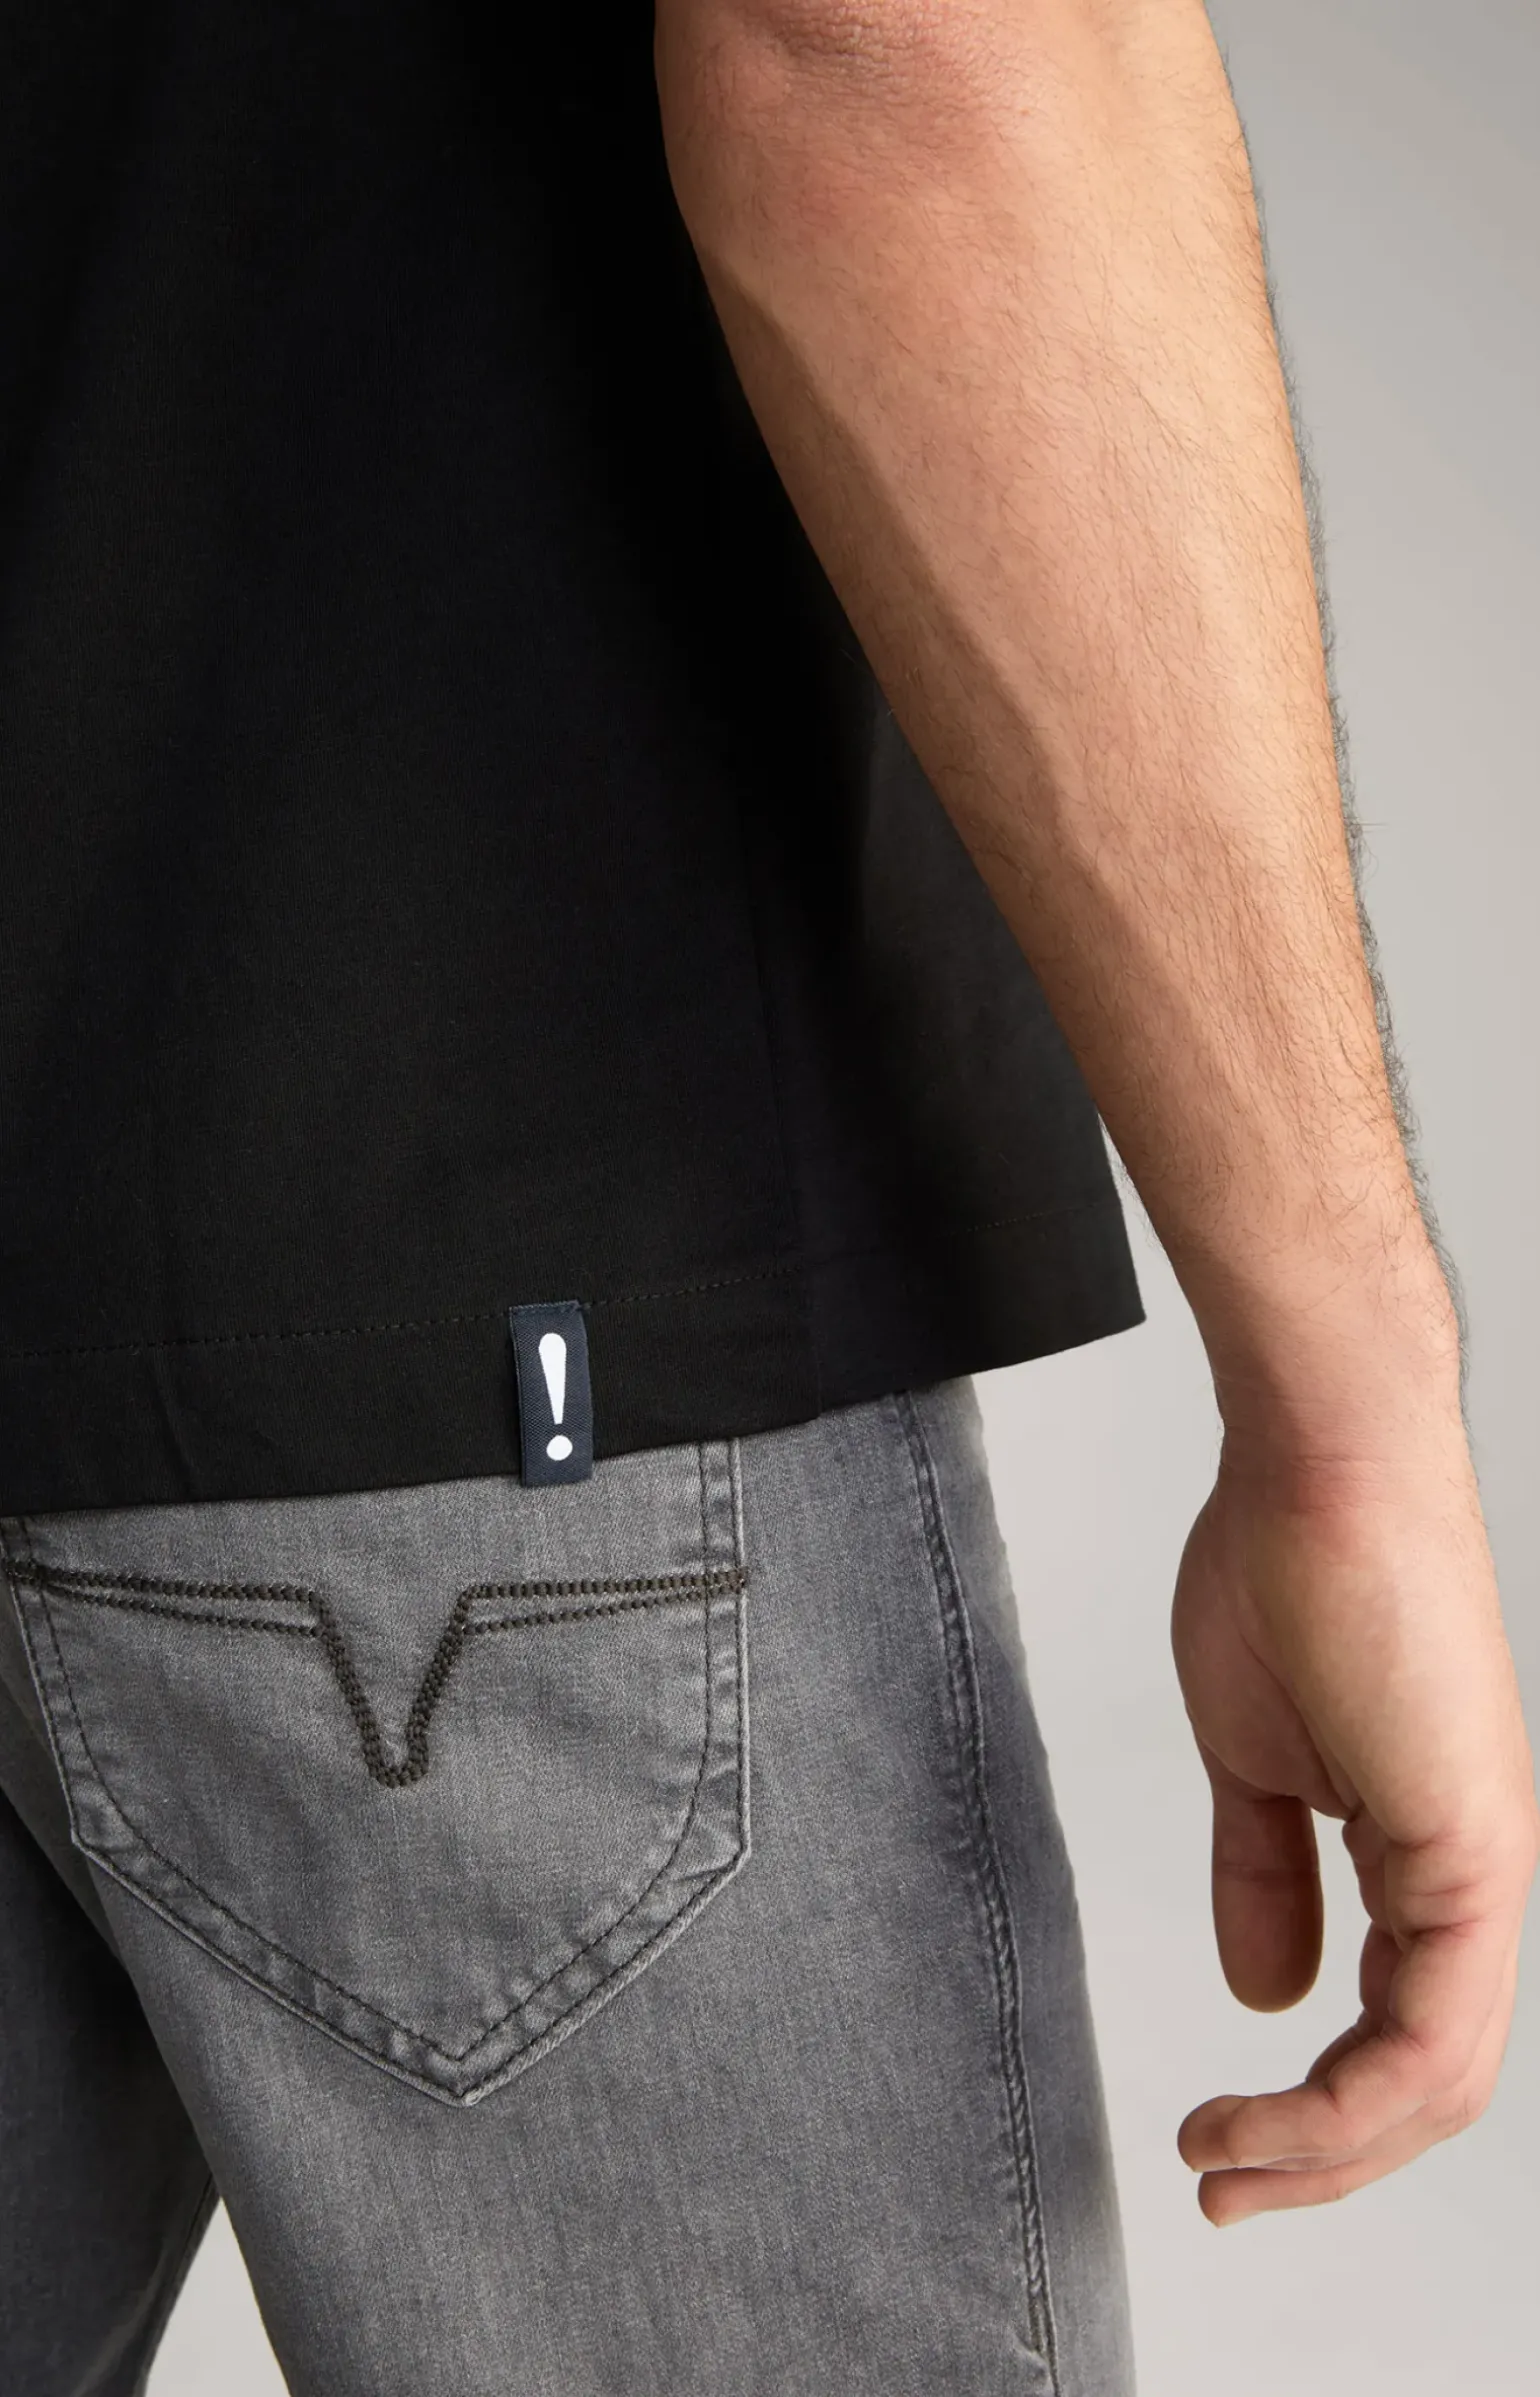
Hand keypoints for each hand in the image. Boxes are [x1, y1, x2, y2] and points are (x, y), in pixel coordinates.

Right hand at [1170, 1430, 1536, 2223]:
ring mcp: (1484, 1865)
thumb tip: (1267, 1992)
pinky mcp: (1474, 1850)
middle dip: (1319, 2161)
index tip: (1213, 2141)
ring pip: (1438, 2077)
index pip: (1397, 2032)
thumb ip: (1262, 1875)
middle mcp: (1472, 1873)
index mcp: (1425, 1852)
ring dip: (1325, 2150)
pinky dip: (1350, 2099)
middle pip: (1427, 2083)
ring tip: (1223, 2164)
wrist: (1319, 1470)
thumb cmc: (1284, 1572)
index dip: (1312, 2114)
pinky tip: (1273, 2109)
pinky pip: (1433, 2030)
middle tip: (1219, 2187)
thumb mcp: (1253, 1760)